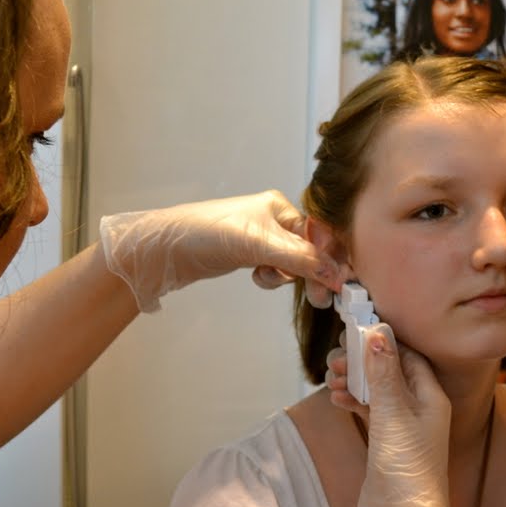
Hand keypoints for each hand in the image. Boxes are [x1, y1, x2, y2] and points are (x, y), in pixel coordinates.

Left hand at [99, 190, 340, 312]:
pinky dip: (271, 278)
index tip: (340, 285)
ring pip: (293, 263)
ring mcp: (261, 238)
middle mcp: (274, 219)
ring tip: (268, 278)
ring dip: (287, 276)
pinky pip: (275, 269)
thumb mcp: (260, 245)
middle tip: (320, 299)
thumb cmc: (209, 235)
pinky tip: (257, 276)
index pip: (319, 233)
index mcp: (280, 207)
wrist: (166, 249)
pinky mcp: (249, 254)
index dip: (331, 258)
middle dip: (313, 272)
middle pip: (310, 250)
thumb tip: (338, 275)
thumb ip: (300, 260)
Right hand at [347, 324, 458, 506]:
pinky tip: (337, 398)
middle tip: (336, 357)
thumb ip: (383, 373)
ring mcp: (405, 428)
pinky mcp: (388, 445)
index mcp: (432, 398)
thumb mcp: (392, 413)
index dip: (385, 341)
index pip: (410, 356)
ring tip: (331, 377)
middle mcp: (422, 410)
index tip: (357, 331)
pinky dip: (355, 402)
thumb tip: (377, 333)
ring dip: (355, 381)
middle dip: (364, 361)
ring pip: (378, 392)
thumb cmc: (406, 467)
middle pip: (391, 372)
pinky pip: (371, 412)